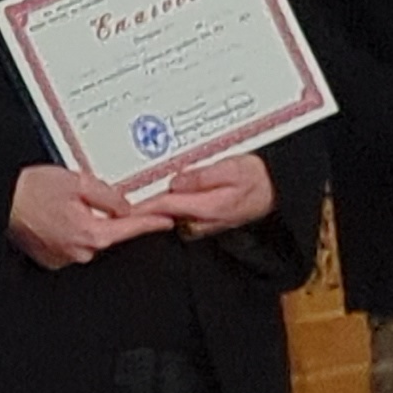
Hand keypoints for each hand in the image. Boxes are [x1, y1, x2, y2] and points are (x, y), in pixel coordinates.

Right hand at [8, 166, 169, 268]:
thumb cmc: (30, 190)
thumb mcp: (77, 181)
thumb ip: (108, 196)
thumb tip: (124, 206)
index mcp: (91, 232)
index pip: (131, 229)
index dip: (152, 223)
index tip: (166, 220)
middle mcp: (79, 251)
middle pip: (108, 233)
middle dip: (104, 215)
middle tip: (85, 195)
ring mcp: (64, 258)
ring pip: (88, 238)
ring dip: (84, 222)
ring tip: (62, 202)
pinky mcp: (50, 258)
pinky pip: (70, 244)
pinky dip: (68, 230)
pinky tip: (54, 214)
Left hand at [134, 155, 273, 236]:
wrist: (274, 190)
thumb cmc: (255, 178)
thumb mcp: (232, 169)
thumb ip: (203, 177)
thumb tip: (176, 182)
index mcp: (207, 207)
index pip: (165, 206)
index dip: (142, 203)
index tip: (122, 202)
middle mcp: (200, 221)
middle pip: (161, 211)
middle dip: (141, 201)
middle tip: (119, 189)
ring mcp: (200, 223)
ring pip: (167, 212)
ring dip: (151, 201)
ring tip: (133, 185)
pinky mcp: (200, 220)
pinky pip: (176, 211)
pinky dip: (164, 202)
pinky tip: (156, 188)